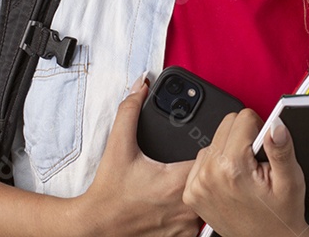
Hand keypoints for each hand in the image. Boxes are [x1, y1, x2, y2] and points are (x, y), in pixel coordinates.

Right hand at [70, 77, 201, 236]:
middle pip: (212, 178)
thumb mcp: (117, 147)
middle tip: (185, 165)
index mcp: (176, 180)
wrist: (96, 229)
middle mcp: (187, 206)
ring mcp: (186, 226)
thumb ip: (130, 112)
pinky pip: (200, 221)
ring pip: (209, 200)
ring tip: (179, 185)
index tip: (197, 146)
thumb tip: (140, 86)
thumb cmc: (109, 192)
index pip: (211, 157)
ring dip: (201, 191)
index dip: (208, 148)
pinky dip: (193, 212)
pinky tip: (176, 204)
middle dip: (204, 169)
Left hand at [183, 109, 307, 236]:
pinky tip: (231, 178)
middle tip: (256, 162)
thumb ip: (281, 150)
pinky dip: (217, 163)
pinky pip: (203, 158)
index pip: (243, 117)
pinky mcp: (191, 191)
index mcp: (233, 167)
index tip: (264, 148)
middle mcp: (209, 174)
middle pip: (227, 125)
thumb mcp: (290, 182)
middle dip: (244, 137)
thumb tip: (275, 125)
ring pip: (215, 140)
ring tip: (244, 172)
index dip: (260, 128)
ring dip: (230, 149)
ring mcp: (197, 184)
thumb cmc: (279, 217)